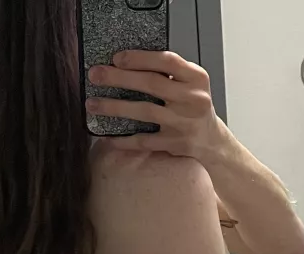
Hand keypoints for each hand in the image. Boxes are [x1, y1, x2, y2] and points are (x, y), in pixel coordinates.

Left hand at [86, 50, 225, 165]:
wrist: (211, 141)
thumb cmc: (194, 108)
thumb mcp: (190, 84)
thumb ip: (169, 74)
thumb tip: (127, 65)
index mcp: (196, 78)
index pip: (167, 61)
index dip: (140, 58)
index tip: (116, 58)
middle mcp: (192, 99)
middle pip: (151, 84)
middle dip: (119, 79)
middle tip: (96, 75)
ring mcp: (183, 123)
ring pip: (144, 112)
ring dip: (115, 107)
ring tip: (92, 104)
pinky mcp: (175, 144)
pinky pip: (144, 141)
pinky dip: (124, 140)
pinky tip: (108, 137)